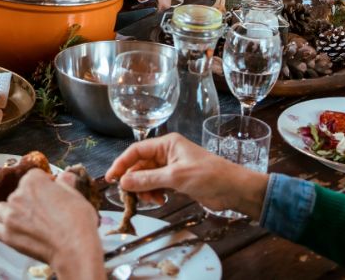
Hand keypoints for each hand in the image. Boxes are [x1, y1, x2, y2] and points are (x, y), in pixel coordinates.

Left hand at [0, 172, 104, 279]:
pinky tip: (13, 232)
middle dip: (28, 201)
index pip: (33, 177)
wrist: (74, 249)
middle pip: (18, 193)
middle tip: (42, 214)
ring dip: (11, 213)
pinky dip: (1, 229)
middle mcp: (18, 195)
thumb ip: (66, 184)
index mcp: (34, 181)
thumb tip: (65, 176)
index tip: (49, 195)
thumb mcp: (76, 197)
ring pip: (2, 209)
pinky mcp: (6, 234)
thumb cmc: (78, 223)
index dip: (43, 186)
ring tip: (26, 223)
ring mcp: (10, 215)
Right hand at [107, 132, 268, 216]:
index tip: (111, 179)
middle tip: (131, 196)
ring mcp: (172, 167)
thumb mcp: (176, 177)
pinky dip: (154, 193)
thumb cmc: (209, 176)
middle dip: (134, 180)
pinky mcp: (177, 180)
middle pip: (140, 165)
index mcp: (167, 144)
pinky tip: (161, 200)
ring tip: (153, 200)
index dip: (121, 164)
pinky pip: (157, 185)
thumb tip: (123, 182)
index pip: (136, 150)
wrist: (233, 189)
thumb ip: (148, 179)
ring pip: (147, 177)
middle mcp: (167, 153)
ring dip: (145, 189)